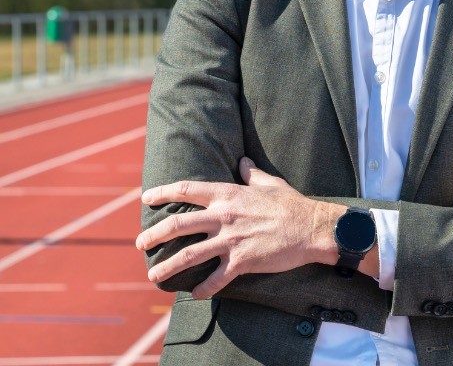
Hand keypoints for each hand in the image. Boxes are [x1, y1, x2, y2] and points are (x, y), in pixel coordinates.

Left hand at [136, 158, 338, 298]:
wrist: (311, 228)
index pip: (188, 190)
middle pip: (179, 224)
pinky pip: (215, 279)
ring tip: (153, 275)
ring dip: (167, 267)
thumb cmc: (291, 203)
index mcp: (229, 194)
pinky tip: (194, 295)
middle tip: (140, 243)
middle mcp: (224, 216)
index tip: (146, 198)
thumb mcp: (269, 183)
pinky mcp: (241, 262)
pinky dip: (203, 289)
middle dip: (154, 234)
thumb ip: (251, 173)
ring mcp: (231, 240)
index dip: (164, 192)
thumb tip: (242, 161)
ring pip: (189, 255)